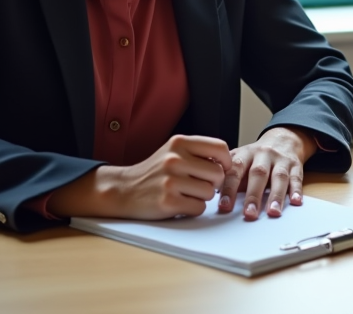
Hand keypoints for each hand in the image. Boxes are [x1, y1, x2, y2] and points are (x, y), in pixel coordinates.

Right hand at [49, 134, 231, 219]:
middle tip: (199, 185)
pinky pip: (198, 208)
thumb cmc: (154, 172)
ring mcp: (170, 180)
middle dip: (213, 183)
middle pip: (217, 174)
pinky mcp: (167, 201)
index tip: (221, 169)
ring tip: (186, 193)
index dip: (226, 162)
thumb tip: (229, 161)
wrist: (123, 190)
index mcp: (179, 143)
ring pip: (209, 192)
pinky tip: (180, 203)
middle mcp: (175, 159)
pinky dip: (193, 208)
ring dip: (202, 197)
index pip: (220, 148)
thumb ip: (198, 152)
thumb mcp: (173, 151)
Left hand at [217, 126, 316, 219]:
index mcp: (245, 153)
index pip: (235, 171)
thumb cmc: (256, 157)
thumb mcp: (239, 158)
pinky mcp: (296, 165)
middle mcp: (263, 155)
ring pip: (279, 177)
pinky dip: (297, 190)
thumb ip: (227, 174)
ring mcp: (281, 160)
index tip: (225, 207)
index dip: (229, 189)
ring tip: (273, 212)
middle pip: (258, 174)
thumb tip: (208, 192)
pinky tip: (296, 202)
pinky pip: (297, 178)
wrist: (283, 138)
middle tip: (249, 214)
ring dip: (276, 196)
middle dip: (253, 196)